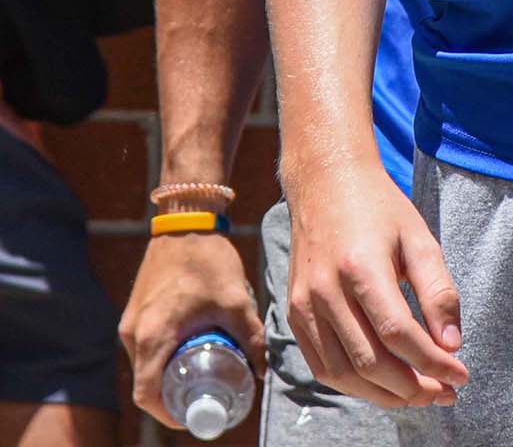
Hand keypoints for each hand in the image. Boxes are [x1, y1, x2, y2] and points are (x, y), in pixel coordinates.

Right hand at [119, 231, 265, 425]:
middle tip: (203, 396)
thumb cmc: (207, 257)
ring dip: (167, 373)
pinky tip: (187, 348)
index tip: (194, 414)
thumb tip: (264, 370)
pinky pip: (143, 345)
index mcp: (152, 336)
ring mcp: (130, 321)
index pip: (148, 395)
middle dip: (173, 396)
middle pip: (146, 382)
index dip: (169, 414)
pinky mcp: (134, 310)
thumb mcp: (235, 300)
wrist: (186, 216)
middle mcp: (133, 333)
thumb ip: (252, 336)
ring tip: (199, 373)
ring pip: (144, 364)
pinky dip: (161, 355)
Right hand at [285, 159, 468, 409]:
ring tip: (419, 394)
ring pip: (344, 374)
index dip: (432, 363)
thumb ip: (438, 291)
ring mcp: (305, 306)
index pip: (398, 334)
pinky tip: (384, 383)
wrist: (326, 184)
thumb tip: (451, 345)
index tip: (460, 376)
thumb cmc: (379, 209)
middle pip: (371, 362)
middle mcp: (326, 290)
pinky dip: (355, 384)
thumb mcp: (419, 238)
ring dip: (385, 395)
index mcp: (361, 265)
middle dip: (413, 388)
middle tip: (445, 393)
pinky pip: (323, 367)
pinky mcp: (294, 315)